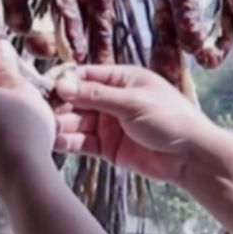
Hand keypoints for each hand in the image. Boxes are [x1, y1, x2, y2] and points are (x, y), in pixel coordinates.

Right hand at [51, 64, 219, 184]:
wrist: (191, 157)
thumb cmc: (170, 120)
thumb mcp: (132, 102)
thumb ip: (96, 96)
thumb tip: (63, 85)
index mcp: (121, 79)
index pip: (85, 76)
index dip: (65, 82)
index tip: (47, 89)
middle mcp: (112, 100)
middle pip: (77, 100)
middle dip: (60, 106)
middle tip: (41, 113)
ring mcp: (109, 124)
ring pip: (77, 122)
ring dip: (62, 125)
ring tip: (46, 129)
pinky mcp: (108, 147)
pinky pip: (83, 142)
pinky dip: (69, 142)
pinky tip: (56, 142)